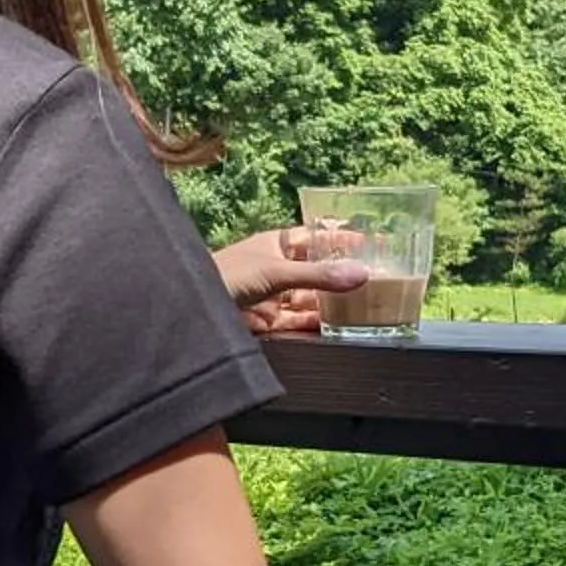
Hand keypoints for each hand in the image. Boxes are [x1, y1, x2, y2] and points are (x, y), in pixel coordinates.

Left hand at [212, 227, 368, 336]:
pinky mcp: (267, 322)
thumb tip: (361, 273)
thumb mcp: (278, 271)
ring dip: (331, 303)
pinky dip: (315, 324)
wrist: (192, 308)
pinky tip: (336, 326)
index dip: (337, 239)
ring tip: (363, 306)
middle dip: (339, 275)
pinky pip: (297, 322)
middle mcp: (276, 268)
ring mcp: (272, 296)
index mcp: (276, 245)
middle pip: (315, 271)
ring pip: (309, 299)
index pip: (314, 238)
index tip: (366, 241)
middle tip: (373, 278)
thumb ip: (320, 276)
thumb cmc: (228, 275)